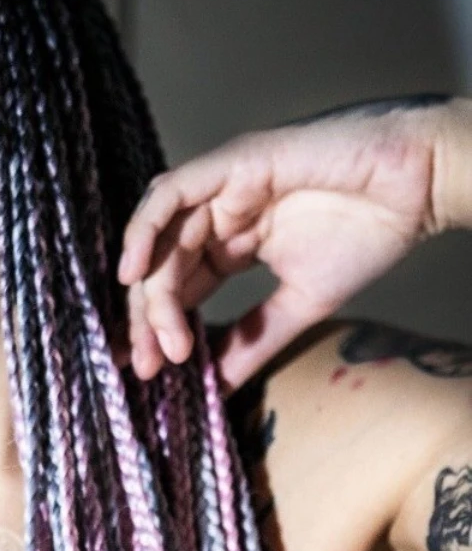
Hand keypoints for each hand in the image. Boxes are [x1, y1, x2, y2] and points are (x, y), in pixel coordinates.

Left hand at [115, 98, 468, 392]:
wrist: (417, 187)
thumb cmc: (370, 232)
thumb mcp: (301, 304)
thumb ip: (255, 341)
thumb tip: (216, 387)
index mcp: (232, 241)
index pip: (179, 287)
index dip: (159, 327)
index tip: (149, 370)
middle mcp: (218, 212)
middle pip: (161, 267)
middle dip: (148, 319)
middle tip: (149, 364)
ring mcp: (222, 185)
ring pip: (162, 239)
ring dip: (153, 291)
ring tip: (158, 337)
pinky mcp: (232, 163)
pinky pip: (171, 194)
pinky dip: (145, 231)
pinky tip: (134, 274)